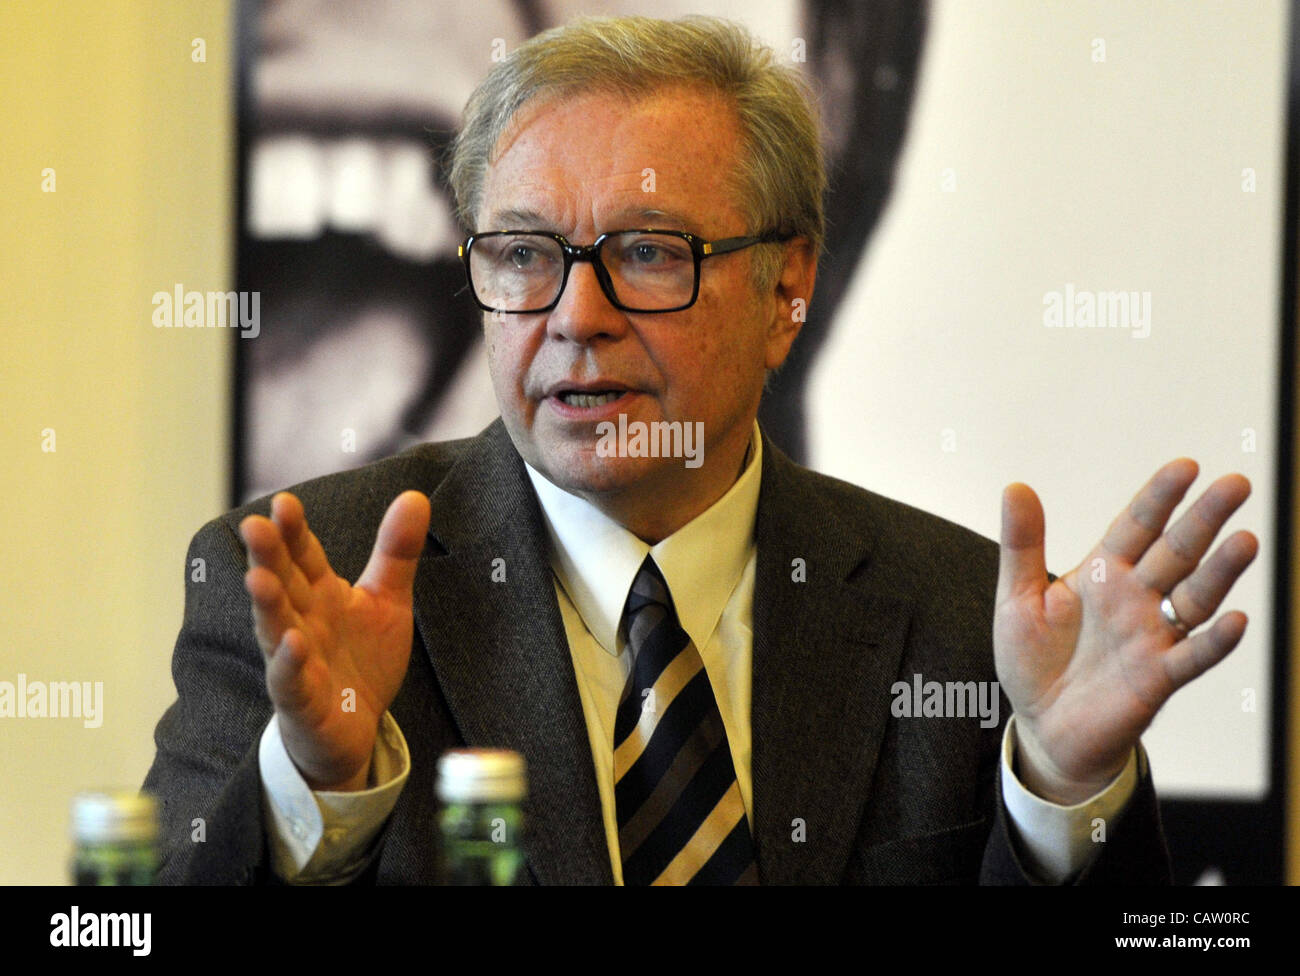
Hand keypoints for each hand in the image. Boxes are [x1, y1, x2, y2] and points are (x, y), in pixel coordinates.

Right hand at [239, 490, 430, 791]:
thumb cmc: (361, 658)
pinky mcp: (301, 701)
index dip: (294, 532)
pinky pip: (290, 681)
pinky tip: (293, 642)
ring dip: (266, 605)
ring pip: (275, 629)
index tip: (285, 503)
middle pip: (282, 584)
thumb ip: (396, 551)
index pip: (303, 556)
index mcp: (320, 594)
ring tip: (257, 578)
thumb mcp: (387, 599)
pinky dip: (289, 663)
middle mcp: (301, 621)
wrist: (357, 728)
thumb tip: (415, 495)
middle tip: (254, 525)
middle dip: (268, 556)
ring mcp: (296, 661)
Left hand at [994, 459, 1257, 803]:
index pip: (1137, 526)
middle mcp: (1135, 598)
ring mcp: (1151, 636)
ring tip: (1246, 541)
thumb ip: (1022, 546)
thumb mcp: (1017, 598)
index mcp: (1103, 573)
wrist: (1042, 728)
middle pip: (1177, 551)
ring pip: (1194, 597)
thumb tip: (1015, 486)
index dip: (1160, 497)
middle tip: (1237, 485)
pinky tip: (1236, 622)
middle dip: (1205, 519)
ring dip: (1221, 571)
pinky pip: (1191, 657)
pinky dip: (1214, 642)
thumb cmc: (1035, 661)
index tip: (1186, 466)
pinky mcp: (1157, 679)